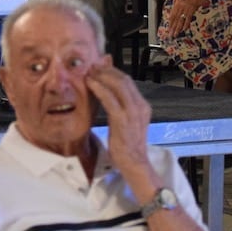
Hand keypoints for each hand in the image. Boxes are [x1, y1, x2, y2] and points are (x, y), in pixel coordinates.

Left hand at [86, 59, 153, 183]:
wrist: (134, 163)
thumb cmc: (127, 145)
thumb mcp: (126, 122)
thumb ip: (120, 106)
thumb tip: (108, 92)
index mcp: (142, 105)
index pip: (128, 81)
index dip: (112, 71)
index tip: (99, 67)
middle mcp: (140, 106)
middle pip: (123, 80)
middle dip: (106, 71)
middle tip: (92, 67)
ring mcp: (132, 112)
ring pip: (117, 85)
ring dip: (101, 76)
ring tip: (89, 73)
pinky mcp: (122, 120)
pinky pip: (109, 99)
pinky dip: (99, 88)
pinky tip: (90, 84)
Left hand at [163, 0, 211, 36]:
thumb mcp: (186, 0)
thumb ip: (181, 6)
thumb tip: (178, 15)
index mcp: (178, 3)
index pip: (172, 15)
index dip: (170, 22)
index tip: (169, 29)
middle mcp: (181, 5)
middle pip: (175, 18)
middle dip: (172, 27)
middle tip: (170, 34)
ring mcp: (186, 7)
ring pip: (180, 19)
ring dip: (178, 27)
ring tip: (175, 34)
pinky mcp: (192, 8)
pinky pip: (188, 17)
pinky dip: (186, 23)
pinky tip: (184, 29)